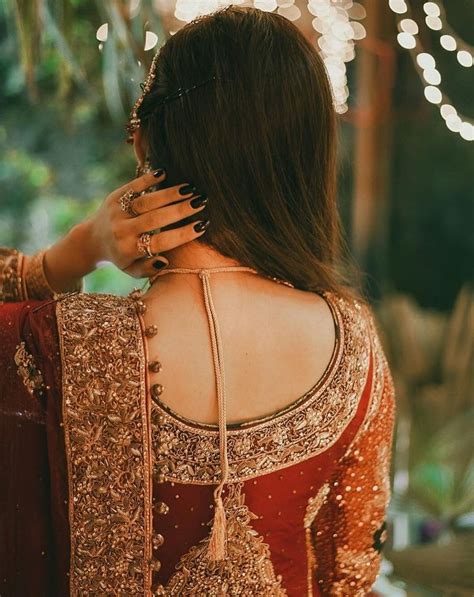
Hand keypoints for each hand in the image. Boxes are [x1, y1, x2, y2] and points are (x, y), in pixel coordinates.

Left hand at [86, 168, 209, 276]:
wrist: (92, 240)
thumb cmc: (121, 256)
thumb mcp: (132, 270)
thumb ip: (149, 269)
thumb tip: (165, 260)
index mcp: (129, 250)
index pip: (160, 242)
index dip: (182, 234)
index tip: (201, 226)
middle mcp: (122, 231)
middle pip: (155, 219)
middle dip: (180, 210)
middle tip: (201, 202)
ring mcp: (117, 212)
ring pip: (147, 201)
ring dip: (170, 194)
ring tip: (191, 188)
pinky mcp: (114, 197)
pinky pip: (133, 187)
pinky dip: (149, 179)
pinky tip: (166, 173)